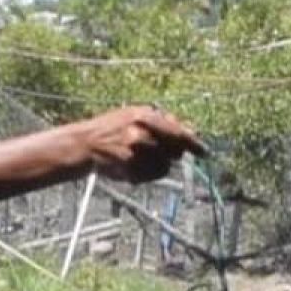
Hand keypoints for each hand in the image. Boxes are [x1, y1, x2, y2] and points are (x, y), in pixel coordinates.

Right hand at [79, 105, 204, 183]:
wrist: (86, 143)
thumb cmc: (113, 128)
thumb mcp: (135, 115)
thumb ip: (163, 121)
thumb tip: (191, 130)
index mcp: (144, 116)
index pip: (178, 132)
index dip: (194, 144)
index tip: (204, 152)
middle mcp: (141, 133)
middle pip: (175, 150)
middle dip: (172, 153)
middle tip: (156, 150)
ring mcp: (136, 152)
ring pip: (165, 165)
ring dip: (157, 164)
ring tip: (138, 157)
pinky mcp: (131, 168)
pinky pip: (152, 175)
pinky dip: (148, 174)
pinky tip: (133, 166)